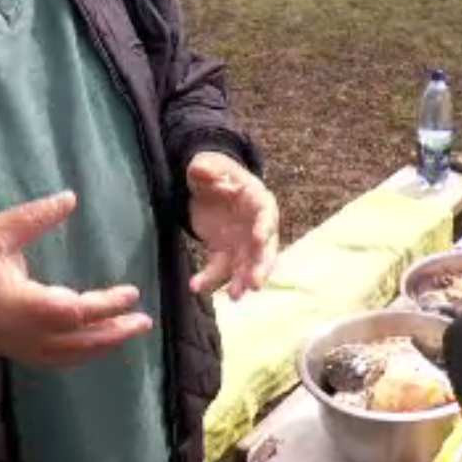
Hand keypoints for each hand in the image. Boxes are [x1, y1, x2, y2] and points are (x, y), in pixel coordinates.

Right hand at [0, 191, 152, 367]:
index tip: (130, 292)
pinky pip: (61, 359)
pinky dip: (87, 351)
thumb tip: (70, 197)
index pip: (69, 311)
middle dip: (113, 330)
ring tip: (134, 329)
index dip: (102, 306)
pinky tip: (106, 341)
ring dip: (105, 344)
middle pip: (76, 339)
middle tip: (144, 320)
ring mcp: (22, 348)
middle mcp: (22, 332)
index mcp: (17, 303)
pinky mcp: (22, 353)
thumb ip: (34, 217)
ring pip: (71, 354)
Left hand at [187, 152, 278, 300]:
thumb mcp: (205, 164)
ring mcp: (242, 242)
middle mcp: (256, 225)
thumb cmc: (213, 171)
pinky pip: (220, 269)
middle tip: (256, 284)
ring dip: (241, 281)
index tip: (259, 239)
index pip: (266, 213)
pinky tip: (196, 286)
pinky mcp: (224, 253)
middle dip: (261, 266)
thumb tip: (201, 169)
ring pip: (246, 265)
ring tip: (234, 297)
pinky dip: (210, 279)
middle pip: (264, 248)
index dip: (265, 226)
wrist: (206, 187)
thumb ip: (205, 167)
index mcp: (257, 199)